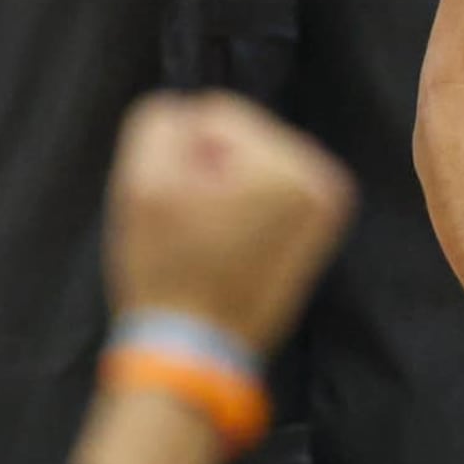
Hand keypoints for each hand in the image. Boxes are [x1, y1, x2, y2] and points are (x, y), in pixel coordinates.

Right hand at [105, 91, 354, 355]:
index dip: (181, 156)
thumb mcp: (140, 180)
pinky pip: (264, 196)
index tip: (179, 206)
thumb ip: (163, 119)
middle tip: (190, 227)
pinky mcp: (315, 234)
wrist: (193, 350)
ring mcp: (323, 211)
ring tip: (207, 241)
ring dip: (223, 194)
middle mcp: (321, 183)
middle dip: (207, 173)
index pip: (216, 113)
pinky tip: (225, 248)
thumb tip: (191, 117)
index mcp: (289, 165)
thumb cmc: (167, 271)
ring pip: (250, 167)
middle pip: (240, 138)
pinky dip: (240, 214)